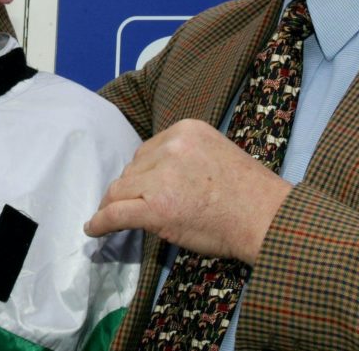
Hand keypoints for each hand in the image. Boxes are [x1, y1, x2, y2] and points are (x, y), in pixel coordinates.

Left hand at [84, 119, 292, 264]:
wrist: (266, 219)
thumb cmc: (249, 194)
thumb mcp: (215, 153)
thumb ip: (184, 157)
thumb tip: (153, 174)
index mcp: (186, 129)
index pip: (148, 150)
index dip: (144, 173)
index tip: (146, 188)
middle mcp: (171, 145)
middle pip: (133, 168)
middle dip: (133, 188)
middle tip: (138, 207)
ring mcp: (161, 176)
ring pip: (121, 189)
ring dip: (118, 204)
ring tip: (110, 219)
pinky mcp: (155, 207)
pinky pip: (115, 213)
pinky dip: (100, 222)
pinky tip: (92, 229)